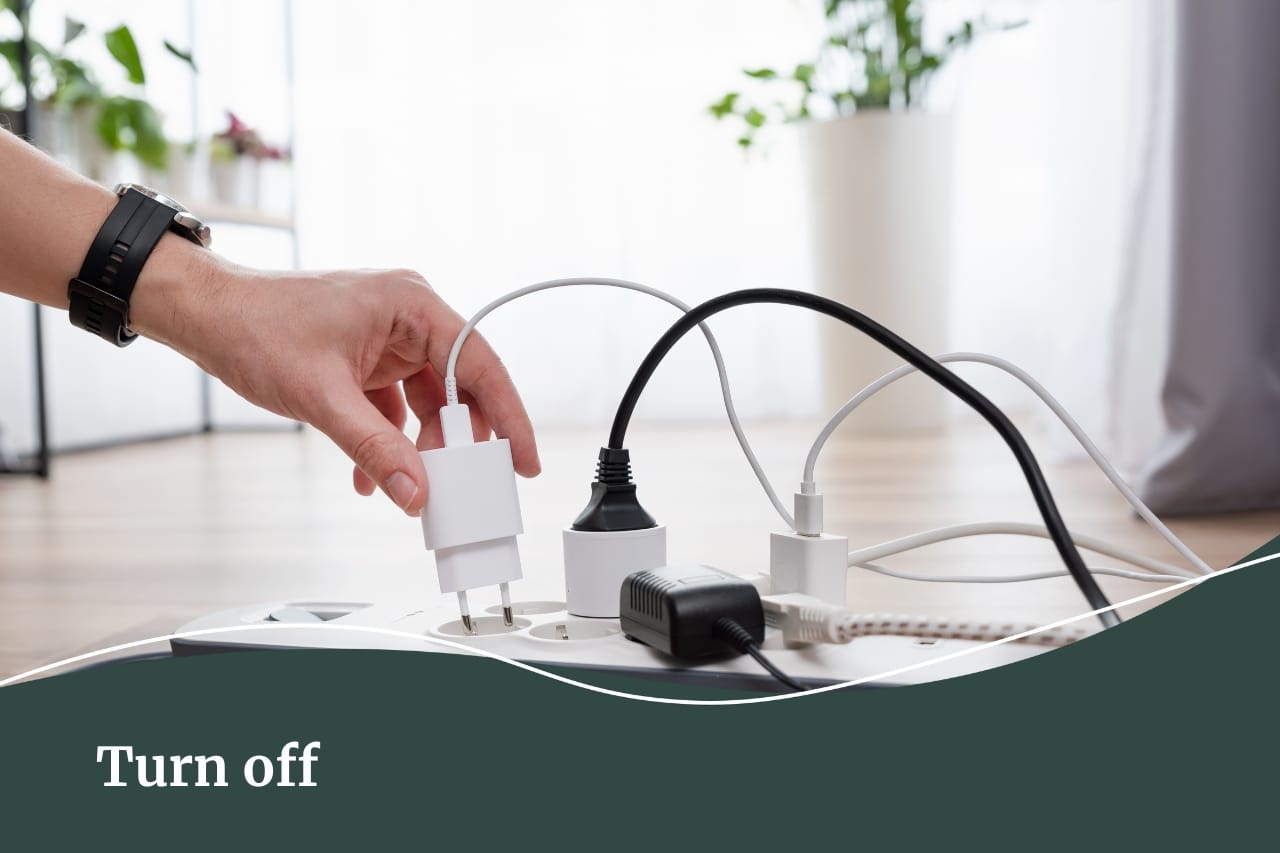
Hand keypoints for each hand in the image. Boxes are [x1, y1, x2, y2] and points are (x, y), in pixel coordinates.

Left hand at [132, 250, 539, 514]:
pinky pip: (395, 405)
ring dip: (419, 447)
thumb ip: (375, 448)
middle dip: (457, 441)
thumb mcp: (323, 398)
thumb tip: (415, 491)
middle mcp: (407, 316)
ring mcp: (387, 337)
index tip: (522, 458)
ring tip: (413, 484)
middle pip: (458, 387)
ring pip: (427, 401)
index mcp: (411, 304)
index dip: (508, 416)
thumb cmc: (254, 327)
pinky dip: (389, 440)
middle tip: (464, 485)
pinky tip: (373, 475)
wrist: (204, 315)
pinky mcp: (367, 356)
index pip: (478, 365)